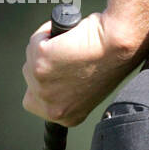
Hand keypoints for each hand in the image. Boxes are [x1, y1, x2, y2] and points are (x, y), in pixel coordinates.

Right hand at [21, 11, 143, 127]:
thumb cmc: (110, 62)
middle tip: (69, 55)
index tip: (57, 72)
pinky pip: (36, 40)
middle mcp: (52, 108)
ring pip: (31, 58)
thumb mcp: (87, 89)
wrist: (118, 46)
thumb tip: (53, 78)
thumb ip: (66, 92)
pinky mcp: (40, 62)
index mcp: (65, 117)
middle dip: (44, 63)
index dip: (45, 82)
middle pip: (30, 79)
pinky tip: (70, 36)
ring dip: (47, 47)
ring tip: (73, 46)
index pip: (35, 103)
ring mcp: (43, 86)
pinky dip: (49, 32)